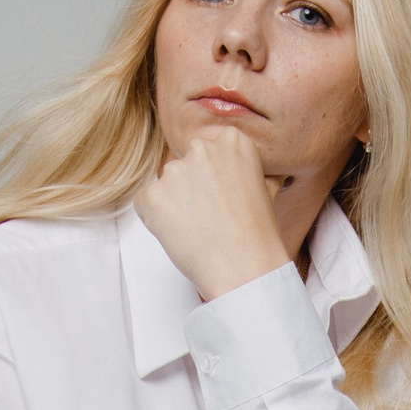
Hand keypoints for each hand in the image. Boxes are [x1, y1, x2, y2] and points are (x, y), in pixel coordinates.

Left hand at [135, 125, 291, 302]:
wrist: (245, 268)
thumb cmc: (257, 235)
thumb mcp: (265, 187)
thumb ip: (243, 167)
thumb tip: (240, 166)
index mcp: (232, 141)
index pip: (207, 151)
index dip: (212, 179)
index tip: (221, 198)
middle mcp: (202, 149)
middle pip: (184, 165)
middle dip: (191, 188)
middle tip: (209, 217)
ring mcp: (175, 171)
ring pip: (165, 185)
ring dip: (174, 205)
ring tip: (198, 230)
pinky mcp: (152, 195)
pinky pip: (145, 204)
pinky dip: (157, 221)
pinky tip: (181, 236)